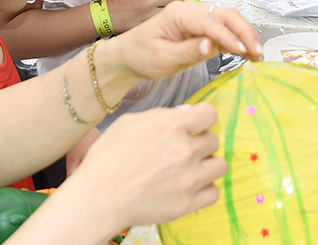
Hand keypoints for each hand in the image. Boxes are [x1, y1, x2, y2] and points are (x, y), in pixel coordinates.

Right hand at [63, 105, 225, 229]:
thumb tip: (186, 113)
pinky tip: (190, 187)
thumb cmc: (106, 158)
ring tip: (191, 168)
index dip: (203, 119)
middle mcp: (184, 150)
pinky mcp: (186, 204)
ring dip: (207, 165)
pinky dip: (205, 190)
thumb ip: (162, 115)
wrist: (97, 198)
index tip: (196, 125)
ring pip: (219, 165)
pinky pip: (213, 193)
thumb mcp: (129, 123)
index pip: (210, 114)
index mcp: (171, 125)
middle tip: (184, 150)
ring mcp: (188, 178)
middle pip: (213, 140)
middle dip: (200, 142)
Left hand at [100, 0, 262, 83]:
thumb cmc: (142, 55)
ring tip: (258, 55)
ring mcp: (198, 17)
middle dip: (245, 32)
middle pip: (225, 15)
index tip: (243, 51)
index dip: (229, 36)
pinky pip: (225, 30)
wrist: (130, 55)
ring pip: (229, 20)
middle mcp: (191, 9)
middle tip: (259, 53)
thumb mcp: (162, 58)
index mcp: (178, 12)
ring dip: (245, 35)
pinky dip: (239, 40)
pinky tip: (249, 53)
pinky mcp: (202, 27)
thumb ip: (188, 51)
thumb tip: (211, 45)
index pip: (210, 22)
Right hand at [106, 0, 181, 31]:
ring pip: (171, 11)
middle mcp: (150, 0)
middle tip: (177, 1)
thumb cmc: (119, 1)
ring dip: (174, 10)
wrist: (107, 16)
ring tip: (172, 10)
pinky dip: (166, 19)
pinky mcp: (148, 25)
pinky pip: (163, 20)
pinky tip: (163, 18)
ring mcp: (150, 14)